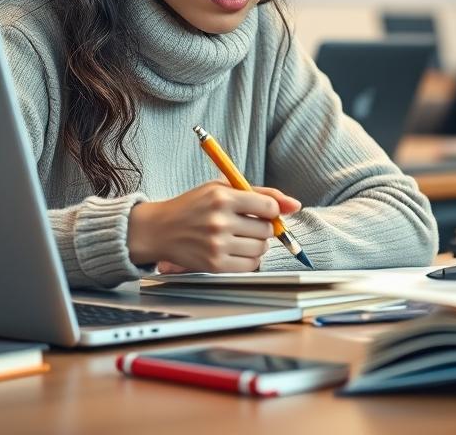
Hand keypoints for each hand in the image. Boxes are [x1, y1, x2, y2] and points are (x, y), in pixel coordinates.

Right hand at [127, 181, 300, 272]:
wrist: (160, 229)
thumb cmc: (194, 206)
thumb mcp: (222, 189)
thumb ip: (261, 193)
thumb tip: (295, 205)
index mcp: (222, 198)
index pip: (268, 207)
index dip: (270, 210)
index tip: (260, 211)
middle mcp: (220, 221)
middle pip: (266, 230)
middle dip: (262, 227)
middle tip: (245, 224)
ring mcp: (217, 245)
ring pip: (261, 249)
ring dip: (257, 244)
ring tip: (240, 237)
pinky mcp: (214, 265)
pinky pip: (250, 266)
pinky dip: (249, 259)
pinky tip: (236, 250)